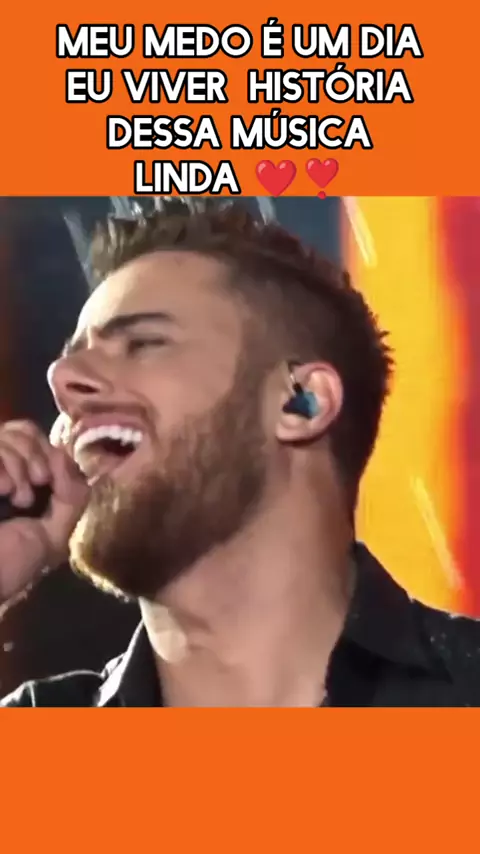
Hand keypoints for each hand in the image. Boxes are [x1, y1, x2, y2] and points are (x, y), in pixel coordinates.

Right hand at [0, 420, 88, 604]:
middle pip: (23, 430)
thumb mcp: (55, 535)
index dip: (49, 452)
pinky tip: (1, 491)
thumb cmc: (12, 565)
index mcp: (21, 480)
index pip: (37, 439)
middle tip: (36, 486)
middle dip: (36, 457)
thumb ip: (72, 495)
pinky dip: (2, 468)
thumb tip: (64, 457)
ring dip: (18, 466)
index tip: (51, 481)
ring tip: (14, 498)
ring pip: (7, 435)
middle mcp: (0, 470)